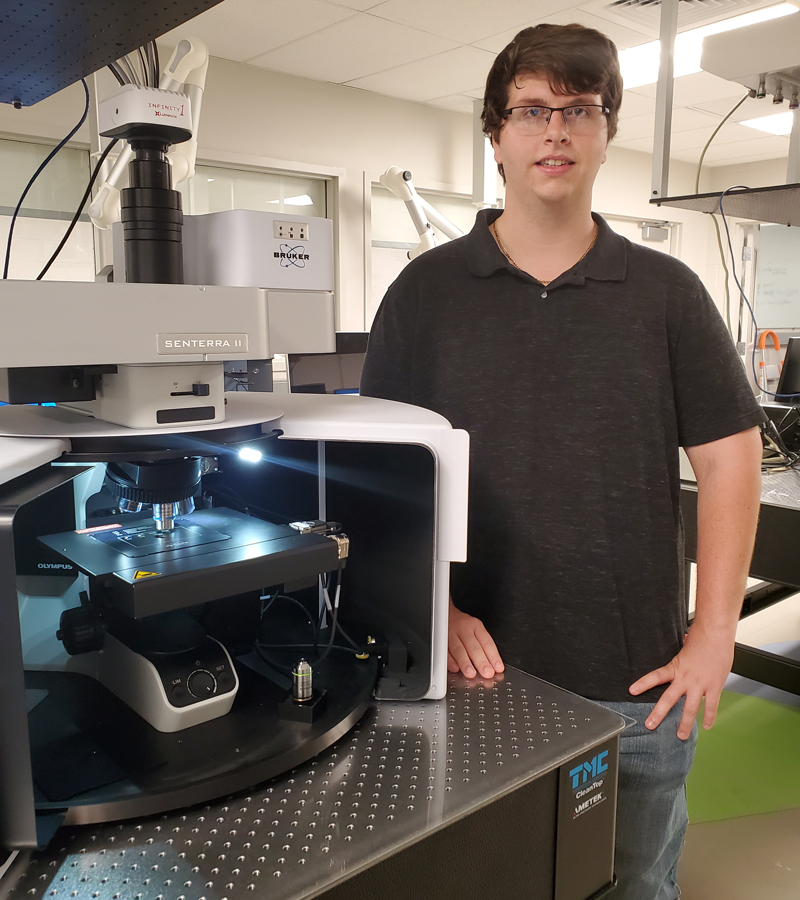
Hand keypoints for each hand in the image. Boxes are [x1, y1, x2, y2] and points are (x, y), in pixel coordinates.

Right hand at [448, 599, 503, 678]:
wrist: (446, 614)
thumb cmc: (464, 625)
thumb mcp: (476, 629)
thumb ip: (484, 646)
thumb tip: (492, 664)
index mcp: (475, 626)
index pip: (487, 642)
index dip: (493, 656)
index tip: (498, 668)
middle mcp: (464, 629)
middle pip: (473, 647)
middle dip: (480, 661)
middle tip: (487, 672)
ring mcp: (451, 634)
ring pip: (458, 649)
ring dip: (465, 663)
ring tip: (471, 673)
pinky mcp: (440, 640)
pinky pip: (445, 651)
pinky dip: (450, 661)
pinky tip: (455, 668)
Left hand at [628, 625, 734, 739]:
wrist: (716, 635)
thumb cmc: (701, 638)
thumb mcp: (685, 646)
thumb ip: (682, 653)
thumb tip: (681, 643)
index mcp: (675, 668)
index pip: (655, 677)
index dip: (643, 684)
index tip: (632, 691)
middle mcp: (685, 679)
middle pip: (669, 699)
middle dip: (658, 714)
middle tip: (650, 725)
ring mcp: (700, 685)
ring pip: (691, 709)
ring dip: (685, 724)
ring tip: (681, 735)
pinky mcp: (714, 687)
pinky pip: (711, 706)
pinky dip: (710, 717)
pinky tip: (708, 726)